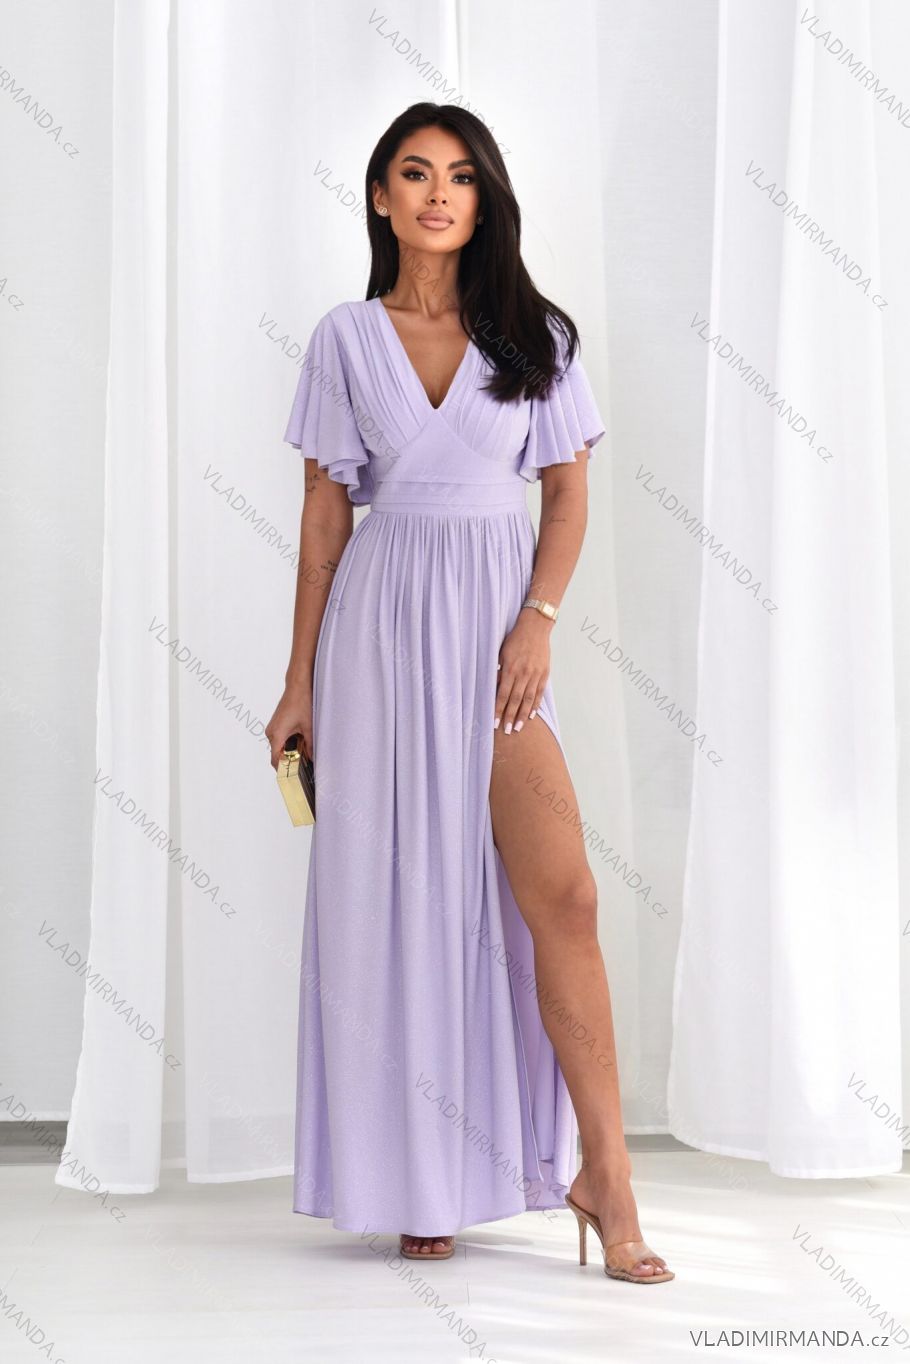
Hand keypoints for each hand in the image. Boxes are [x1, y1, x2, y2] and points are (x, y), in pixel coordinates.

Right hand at [266, 682, 313, 767]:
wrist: (298, 686)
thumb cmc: (301, 702)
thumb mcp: (309, 727)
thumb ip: (311, 745)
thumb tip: (313, 758)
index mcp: (276, 735)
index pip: (275, 760)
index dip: (282, 770)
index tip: (290, 776)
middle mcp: (271, 732)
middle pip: (277, 754)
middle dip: (289, 759)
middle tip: (303, 764)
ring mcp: (272, 727)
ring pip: (279, 746)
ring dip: (289, 750)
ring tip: (304, 750)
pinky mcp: (276, 724)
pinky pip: (280, 738)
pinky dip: (289, 742)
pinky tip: (301, 740)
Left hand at [494, 611, 552, 732]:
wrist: (535, 627)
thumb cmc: (515, 639)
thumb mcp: (501, 652)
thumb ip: (498, 670)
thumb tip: (493, 687)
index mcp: (510, 668)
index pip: (502, 694)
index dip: (499, 709)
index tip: (495, 722)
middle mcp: (523, 673)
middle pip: (515, 700)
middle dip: (510, 717)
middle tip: (507, 731)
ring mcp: (535, 674)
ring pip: (528, 699)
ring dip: (522, 715)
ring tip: (518, 728)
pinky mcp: (544, 673)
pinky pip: (539, 692)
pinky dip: (535, 705)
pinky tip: (531, 715)